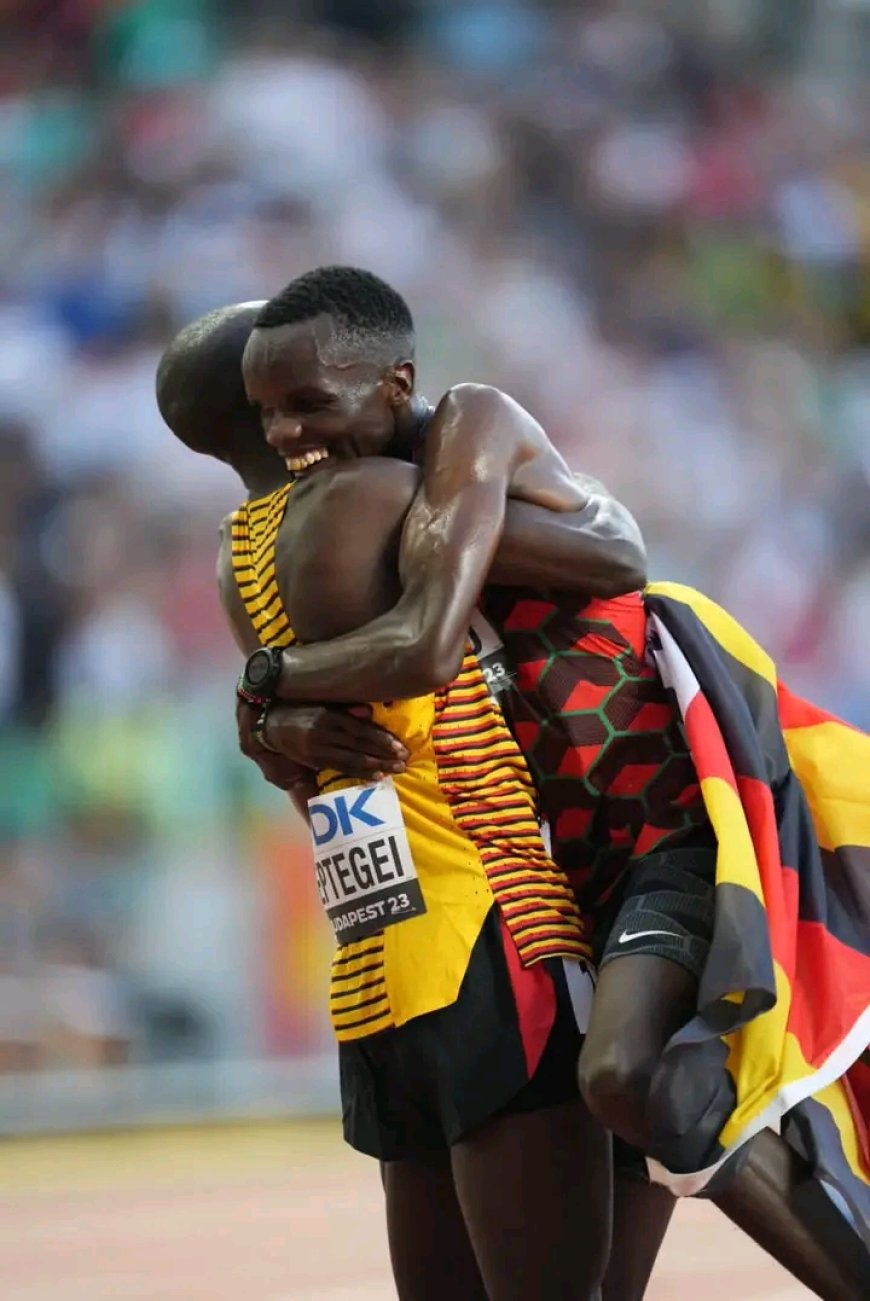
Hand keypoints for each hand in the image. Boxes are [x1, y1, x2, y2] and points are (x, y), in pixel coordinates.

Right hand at [236, 698, 407, 782]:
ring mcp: (318, 749)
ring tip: (395, 770)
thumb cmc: (302, 708)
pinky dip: (359, 773)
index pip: (361, 729)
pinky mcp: (314, 760)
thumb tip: (369, 711)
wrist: (271, 723)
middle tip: (404, 761)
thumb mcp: (323, 701)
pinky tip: (375, 777)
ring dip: (376, 766)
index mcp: (329, 715)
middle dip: (384, 755)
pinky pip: (340, 768)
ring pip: (352, 760)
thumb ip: (346, 707)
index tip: (400, 747)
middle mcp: (324, 733)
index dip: (382, 739)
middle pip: (360, 746)